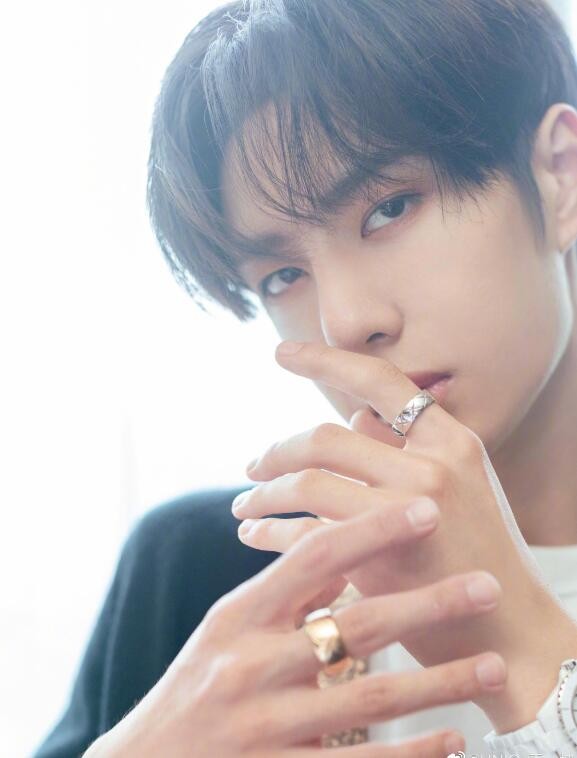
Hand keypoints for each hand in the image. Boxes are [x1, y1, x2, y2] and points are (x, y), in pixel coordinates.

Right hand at [83, 508, 504, 757]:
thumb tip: (346, 551)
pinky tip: (453, 741)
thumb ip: (283, 592)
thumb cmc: (196, 684)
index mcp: (238, 618)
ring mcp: (265, 727)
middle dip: (428, 603)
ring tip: (492, 667)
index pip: (313, 557)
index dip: (372, 529)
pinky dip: (412, 753)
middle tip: (487, 585)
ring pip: (371, 697)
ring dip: (440, 682)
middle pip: (356, 626)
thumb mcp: (227, 628)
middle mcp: (250, 667)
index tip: (426, 510)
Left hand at [232, 340, 576, 731]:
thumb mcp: (458, 485)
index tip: (280, 351)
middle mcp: (432, 465)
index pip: (378, 380)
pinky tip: (254, 535)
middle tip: (251, 466)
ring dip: (265, 493)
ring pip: (309, 483)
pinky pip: (307, 534)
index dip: (324, 359)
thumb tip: (351, 418)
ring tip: (244, 506)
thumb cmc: (476, 554)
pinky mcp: (384, 559)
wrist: (510, 631)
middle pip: (324, 437)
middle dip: (276, 450)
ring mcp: (408, 510)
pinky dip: (271, 532)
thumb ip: (404, 447)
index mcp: (450, 440)